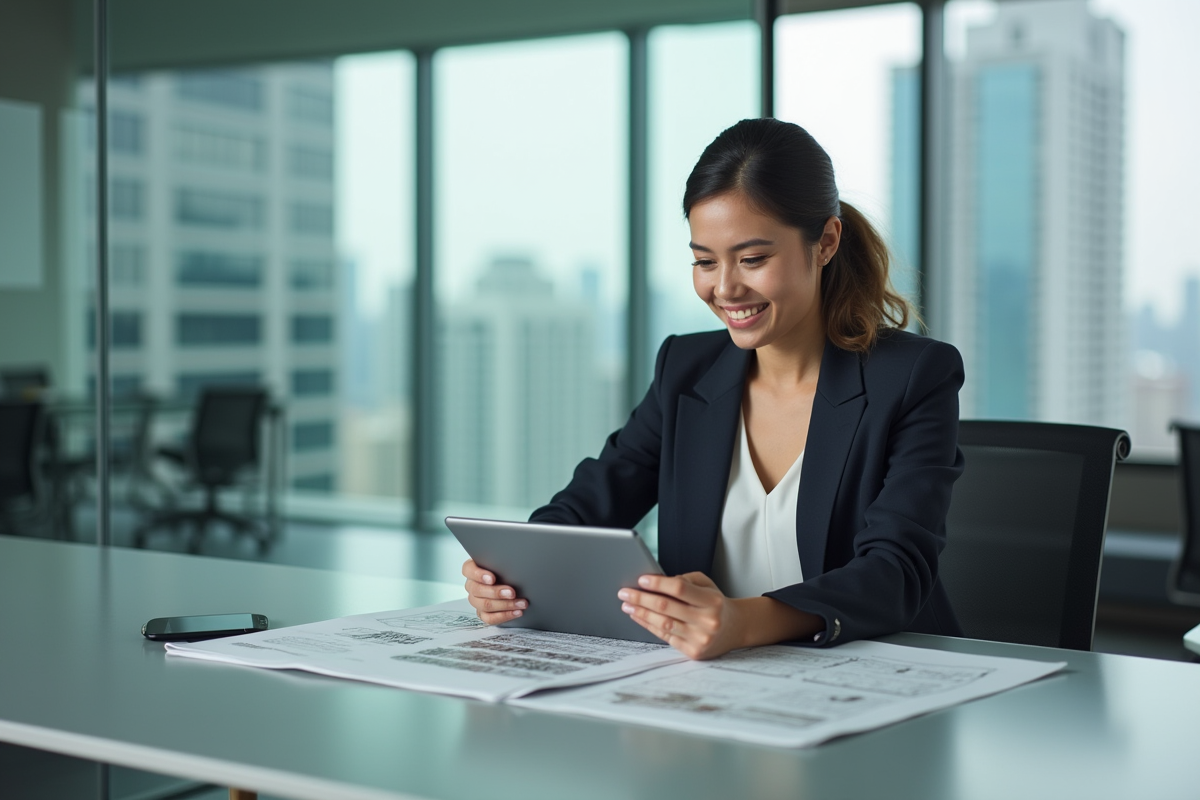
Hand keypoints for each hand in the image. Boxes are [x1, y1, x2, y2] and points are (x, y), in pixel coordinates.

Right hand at [462, 559, 527, 624]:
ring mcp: (476, 600)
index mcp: (472, 569)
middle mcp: (472, 585)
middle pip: (477, 590)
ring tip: (521, 603)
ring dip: (505, 605)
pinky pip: (489, 618)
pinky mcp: (482, 613)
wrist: (512, 583)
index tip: (492, 578)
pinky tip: (516, 612)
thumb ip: (502, 562)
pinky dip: (504, 616)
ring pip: (485, 605)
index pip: (468, 570)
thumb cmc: (505, 569)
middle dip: (496, 592)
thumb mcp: (502, 562)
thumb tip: (514, 562)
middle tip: (512, 592)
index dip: (479, 575)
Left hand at [618, 572, 744, 659]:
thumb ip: (685, 580)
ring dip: (641, 613)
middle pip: (667, 607)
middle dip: (641, 598)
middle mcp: (707, 621)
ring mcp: (700, 639)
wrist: (735, 629)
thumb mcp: (707, 585)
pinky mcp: (694, 652)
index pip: (679, 589)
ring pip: (663, 624)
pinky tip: (639, 617)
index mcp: (712, 601)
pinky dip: (649, 626)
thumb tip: (658, 582)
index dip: (658, 584)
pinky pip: (666, 637)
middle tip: (624, 592)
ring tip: (627, 605)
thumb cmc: (716, 604)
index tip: (641, 580)